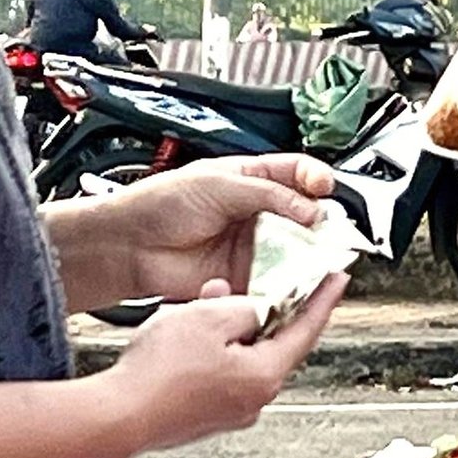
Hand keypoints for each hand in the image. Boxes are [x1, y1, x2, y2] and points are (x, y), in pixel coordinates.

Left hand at [101, 156, 334, 301]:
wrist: (131, 245)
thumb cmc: (162, 203)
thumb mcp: (220, 184)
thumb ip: (269, 194)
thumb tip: (311, 208)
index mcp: (253, 180)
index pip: (297, 174)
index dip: (316, 179)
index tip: (324, 188)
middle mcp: (257, 213)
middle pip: (305, 216)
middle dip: (320, 222)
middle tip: (326, 228)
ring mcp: (253, 246)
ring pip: (296, 251)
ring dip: (308, 255)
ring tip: (315, 256)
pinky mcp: (245, 277)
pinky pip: (277, 281)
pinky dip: (288, 282)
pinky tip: (291, 278)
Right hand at [109, 275, 346, 452]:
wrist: (117, 417)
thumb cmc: (160, 373)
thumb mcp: (209, 318)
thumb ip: (242, 307)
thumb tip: (250, 309)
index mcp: (264, 376)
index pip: (306, 331)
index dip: (322, 300)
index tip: (337, 280)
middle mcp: (254, 401)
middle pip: (272, 345)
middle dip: (264, 311)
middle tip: (262, 284)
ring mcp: (228, 413)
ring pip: (241, 358)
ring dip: (230, 330)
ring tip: (206, 305)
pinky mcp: (203, 417)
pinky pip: (219, 375)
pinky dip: (212, 351)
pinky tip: (187, 335)